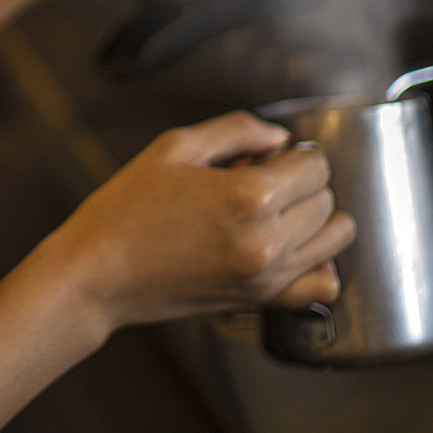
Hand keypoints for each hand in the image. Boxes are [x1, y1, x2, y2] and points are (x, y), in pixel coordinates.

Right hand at [55, 111, 354, 333]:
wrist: (97, 275)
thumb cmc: (126, 209)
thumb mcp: (174, 147)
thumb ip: (236, 130)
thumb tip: (280, 137)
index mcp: (249, 197)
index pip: (316, 166)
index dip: (293, 153)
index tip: (263, 157)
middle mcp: (268, 241)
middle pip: (326, 200)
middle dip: (301, 183)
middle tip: (255, 182)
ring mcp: (267, 277)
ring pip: (335, 239)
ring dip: (314, 218)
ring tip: (271, 213)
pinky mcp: (260, 302)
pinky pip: (322, 287)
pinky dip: (318, 264)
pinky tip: (286, 249)